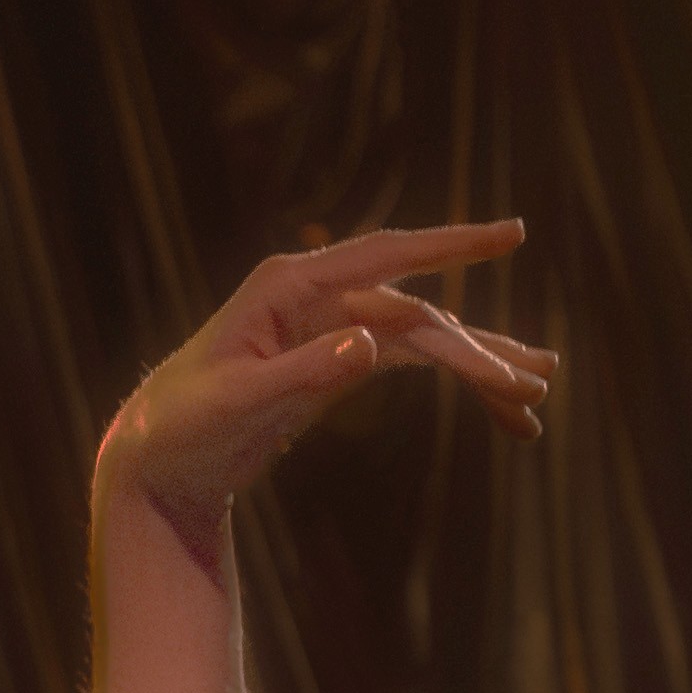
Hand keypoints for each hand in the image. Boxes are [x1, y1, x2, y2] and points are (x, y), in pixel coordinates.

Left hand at [100, 219, 553, 559]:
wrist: (155, 458)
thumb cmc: (182, 426)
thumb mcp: (236, 404)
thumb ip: (302, 373)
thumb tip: (371, 344)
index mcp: (289, 287)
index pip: (385, 256)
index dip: (451, 244)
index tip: (512, 234)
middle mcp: (318, 296)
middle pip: (417, 313)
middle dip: (478, 349)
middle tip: (535, 384)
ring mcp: (333, 325)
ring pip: (424, 337)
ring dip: (479, 365)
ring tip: (536, 399)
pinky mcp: (340, 357)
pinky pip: (409, 361)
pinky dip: (453, 381)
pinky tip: (499, 408)